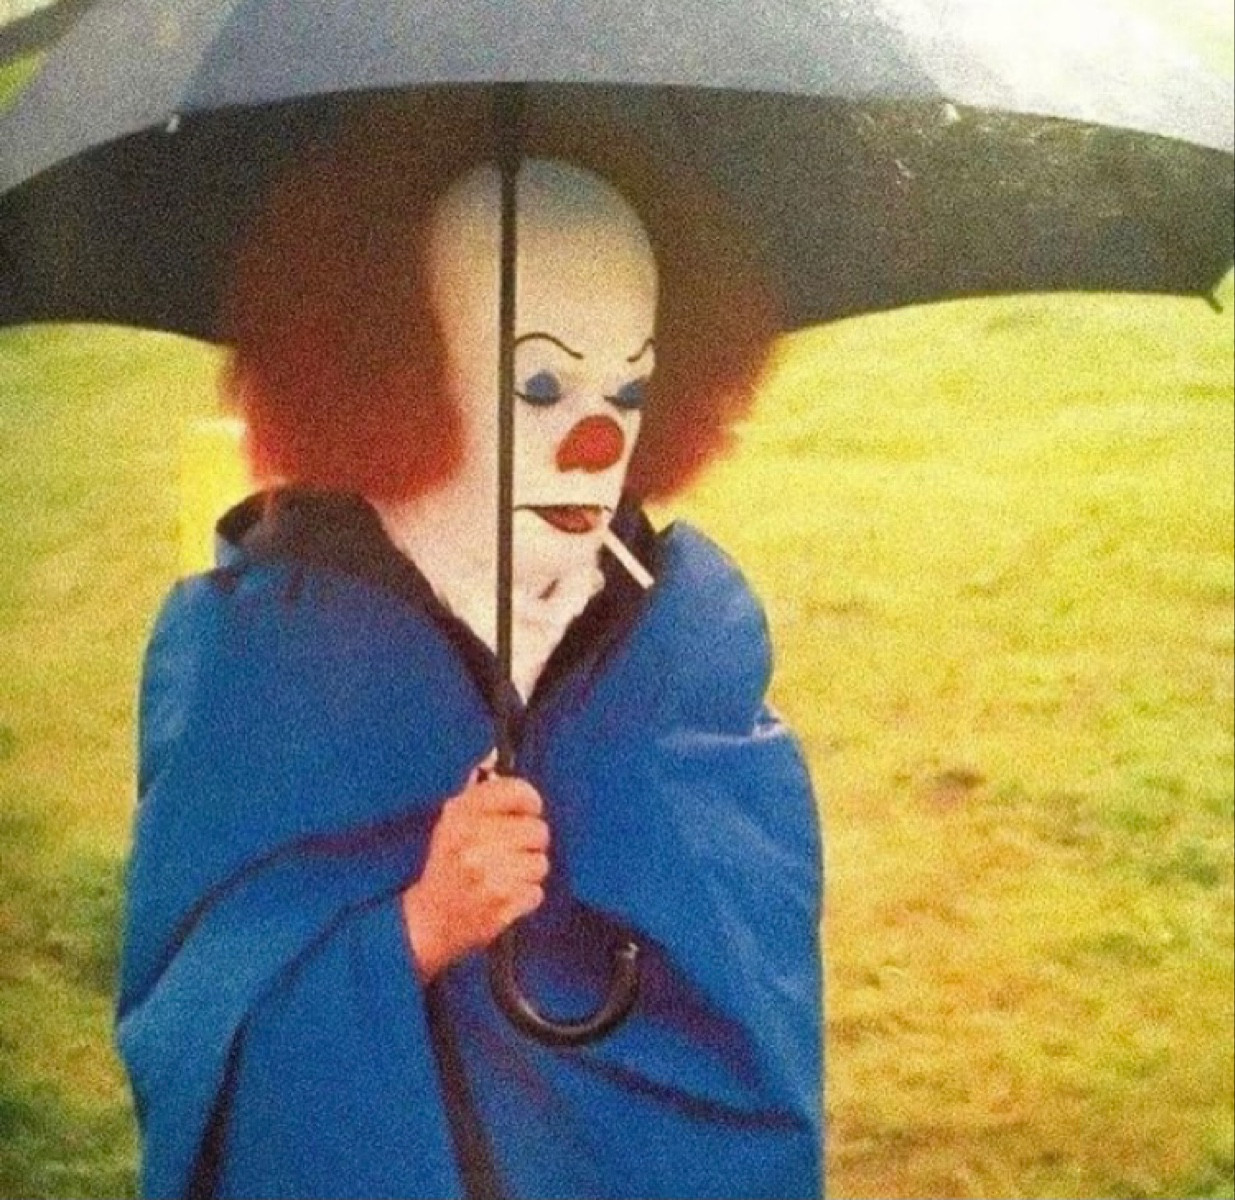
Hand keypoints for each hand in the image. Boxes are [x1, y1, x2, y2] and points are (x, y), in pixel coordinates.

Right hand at [402, 760, 549, 981]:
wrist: (427, 921)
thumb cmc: (445, 865)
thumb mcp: (451, 822)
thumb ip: (477, 790)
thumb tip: (494, 755)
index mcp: (461, 814)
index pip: (516, 791)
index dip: (530, 800)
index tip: (529, 810)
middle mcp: (474, 841)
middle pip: (537, 830)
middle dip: (531, 841)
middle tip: (514, 850)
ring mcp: (488, 876)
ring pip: (540, 863)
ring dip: (529, 871)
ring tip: (507, 875)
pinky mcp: (500, 907)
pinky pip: (536, 893)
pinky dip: (526, 897)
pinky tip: (505, 896)